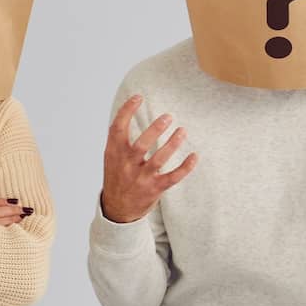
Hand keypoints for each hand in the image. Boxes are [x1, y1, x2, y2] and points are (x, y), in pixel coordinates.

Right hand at [100, 95, 196, 222]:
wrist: (118, 209)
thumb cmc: (118, 176)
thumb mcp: (111, 157)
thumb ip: (119, 139)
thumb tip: (129, 110)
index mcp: (114, 153)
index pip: (117, 129)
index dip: (126, 111)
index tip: (138, 97)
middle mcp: (127, 165)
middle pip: (141, 144)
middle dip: (155, 129)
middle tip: (168, 116)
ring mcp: (141, 177)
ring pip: (159, 159)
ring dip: (172, 144)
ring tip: (182, 131)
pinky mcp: (155, 188)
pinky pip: (173, 177)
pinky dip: (185, 167)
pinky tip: (195, 156)